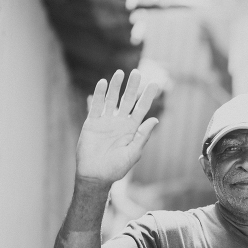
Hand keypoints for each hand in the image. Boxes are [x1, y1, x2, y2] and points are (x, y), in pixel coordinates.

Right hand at [76, 69, 158, 186]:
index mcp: (132, 129)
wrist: (96, 175)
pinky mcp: (92, 123)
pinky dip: (98, 94)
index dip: (148, 97)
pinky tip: (102, 83)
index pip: (142, 108)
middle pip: (127, 100)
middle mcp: (120, 122)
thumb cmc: (117, 167)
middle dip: (133, 87)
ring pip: (111, 99)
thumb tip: (155, 120)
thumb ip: (143, 135)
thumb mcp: (134, 152)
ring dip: (115, 86)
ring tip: (120, 73)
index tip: (155, 84)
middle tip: (137, 72)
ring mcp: (106, 121)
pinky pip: (95, 106)